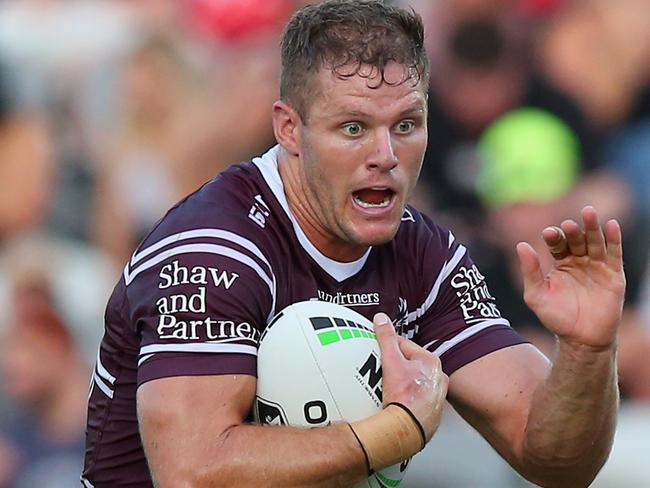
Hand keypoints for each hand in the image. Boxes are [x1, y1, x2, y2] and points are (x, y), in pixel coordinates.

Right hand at [373, 312, 447, 440]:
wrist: (407, 429)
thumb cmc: (404, 396)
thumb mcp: (391, 361)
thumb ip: (386, 337)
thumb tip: (381, 319)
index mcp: (431, 362)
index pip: (405, 346)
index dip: (389, 348)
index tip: (379, 352)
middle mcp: (438, 378)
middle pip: (410, 365)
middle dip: (396, 367)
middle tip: (382, 372)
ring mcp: (436, 396)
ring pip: (414, 383)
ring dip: (402, 383)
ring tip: (387, 388)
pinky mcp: (430, 412)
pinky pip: (415, 400)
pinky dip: (406, 399)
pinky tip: (395, 403)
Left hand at [516, 206, 625, 348]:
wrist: (580, 340)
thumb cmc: (556, 317)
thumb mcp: (536, 295)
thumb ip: (530, 271)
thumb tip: (520, 245)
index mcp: (560, 263)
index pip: (556, 244)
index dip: (553, 237)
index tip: (548, 233)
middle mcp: (579, 261)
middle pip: (576, 239)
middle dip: (572, 231)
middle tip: (567, 225)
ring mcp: (597, 266)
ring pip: (595, 242)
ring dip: (592, 227)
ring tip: (588, 213)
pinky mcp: (614, 275)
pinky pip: (614, 254)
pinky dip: (614, 239)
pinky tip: (611, 225)